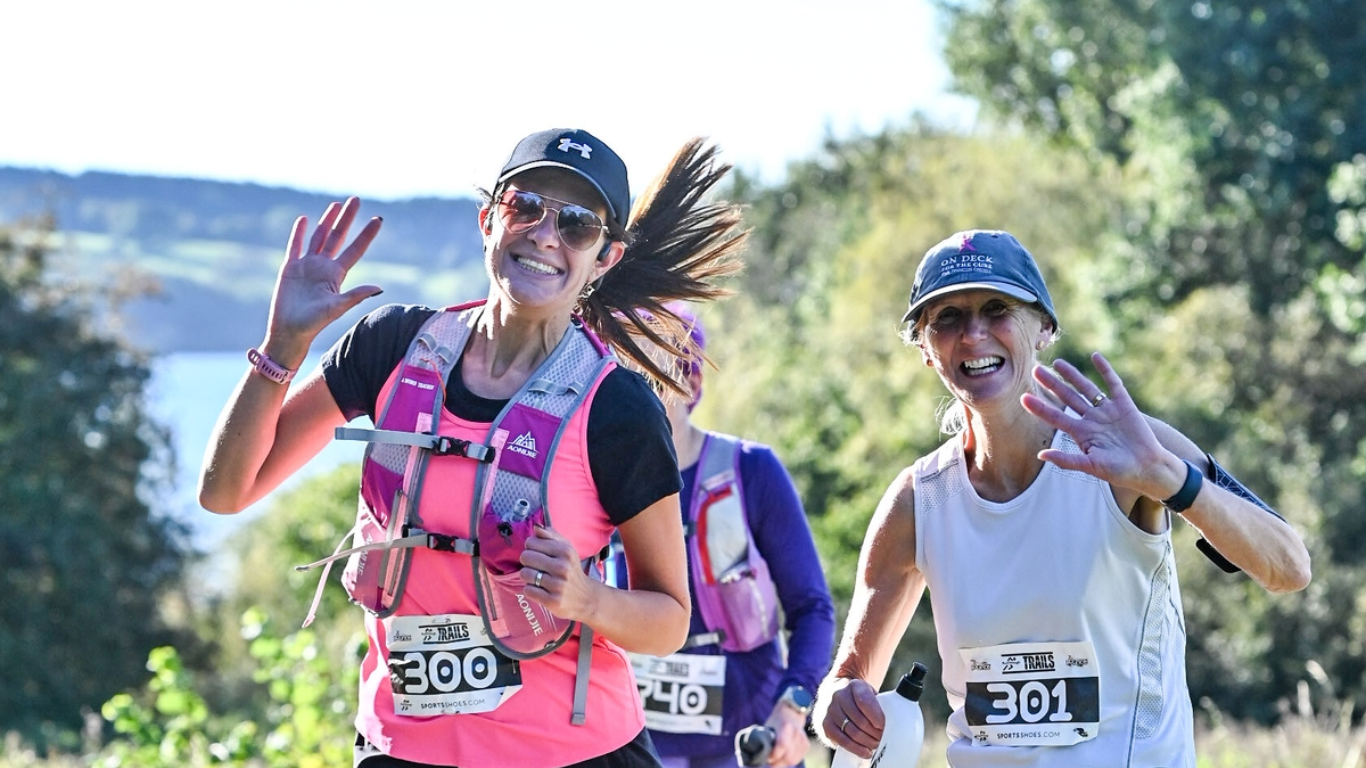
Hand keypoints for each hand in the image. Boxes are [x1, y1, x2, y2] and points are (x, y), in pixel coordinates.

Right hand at [264, 197, 382, 363]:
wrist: (289, 331)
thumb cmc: (314, 323)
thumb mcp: (337, 308)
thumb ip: (356, 295)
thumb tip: (379, 287)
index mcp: (337, 274)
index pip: (355, 249)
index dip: (366, 234)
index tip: (378, 219)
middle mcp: (324, 267)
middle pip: (338, 237)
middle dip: (346, 218)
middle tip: (356, 199)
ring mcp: (307, 266)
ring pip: (318, 237)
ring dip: (326, 221)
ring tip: (335, 205)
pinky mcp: (290, 268)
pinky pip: (295, 246)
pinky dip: (298, 233)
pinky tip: (304, 219)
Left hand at [519, 525, 597, 622]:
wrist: (585, 597)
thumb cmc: (571, 570)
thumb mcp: (567, 549)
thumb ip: (551, 535)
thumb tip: (536, 527)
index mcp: (565, 551)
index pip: (531, 542)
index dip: (531, 548)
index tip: (538, 554)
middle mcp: (562, 567)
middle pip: (525, 557)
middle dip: (528, 562)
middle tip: (537, 567)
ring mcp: (558, 585)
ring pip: (525, 574)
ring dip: (528, 577)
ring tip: (538, 579)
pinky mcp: (553, 601)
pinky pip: (528, 590)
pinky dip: (531, 590)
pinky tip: (540, 590)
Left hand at [762, 702, 810, 766]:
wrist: (791, 713)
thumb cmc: (775, 722)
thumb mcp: (768, 728)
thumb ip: (767, 742)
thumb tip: (763, 757)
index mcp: (785, 726)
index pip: (782, 746)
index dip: (774, 755)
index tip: (767, 757)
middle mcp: (796, 733)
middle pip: (788, 757)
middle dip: (777, 763)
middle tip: (770, 761)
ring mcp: (803, 739)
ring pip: (793, 760)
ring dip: (783, 763)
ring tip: (775, 759)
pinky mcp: (806, 745)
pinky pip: (797, 759)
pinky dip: (789, 760)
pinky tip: (783, 756)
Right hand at [819, 677, 882, 759]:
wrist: (838, 693)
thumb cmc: (860, 698)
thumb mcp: (870, 694)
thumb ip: (878, 705)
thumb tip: (890, 723)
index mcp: (854, 685)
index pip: (864, 701)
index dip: (876, 716)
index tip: (885, 726)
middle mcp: (839, 695)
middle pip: (859, 720)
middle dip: (874, 733)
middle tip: (884, 739)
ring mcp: (830, 709)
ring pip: (851, 731)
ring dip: (867, 742)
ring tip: (876, 745)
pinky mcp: (825, 724)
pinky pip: (841, 740)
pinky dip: (856, 748)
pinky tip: (866, 751)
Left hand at [1022, 352, 1180, 500]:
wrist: (1148, 468)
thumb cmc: (1119, 471)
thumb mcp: (1091, 466)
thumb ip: (1067, 460)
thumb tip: (1040, 455)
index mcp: (1081, 433)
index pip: (1055, 417)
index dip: (1040, 408)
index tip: (1023, 397)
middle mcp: (1091, 419)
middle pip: (1067, 397)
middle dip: (1052, 384)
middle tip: (1035, 370)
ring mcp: (1107, 411)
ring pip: (1086, 388)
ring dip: (1072, 375)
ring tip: (1058, 362)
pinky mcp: (1125, 405)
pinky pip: (1113, 384)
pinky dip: (1105, 370)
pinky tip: (1095, 357)